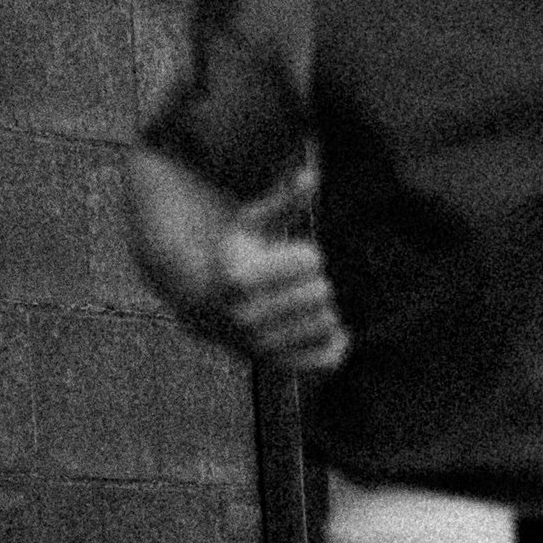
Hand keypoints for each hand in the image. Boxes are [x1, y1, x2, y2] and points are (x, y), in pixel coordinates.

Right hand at [208, 170, 349, 374]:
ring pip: (329, 322)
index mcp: (239, 279)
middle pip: (323, 292)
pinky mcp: (278, 367)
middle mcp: (245, 318)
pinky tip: (328, 329)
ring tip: (306, 303)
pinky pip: (328, 358)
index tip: (297, 257)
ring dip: (324, 309)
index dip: (307, 255)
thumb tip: (311, 174)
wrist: (205, 307)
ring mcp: (261, 347)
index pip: (310, 262)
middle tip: (304, 283)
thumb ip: (283, 203)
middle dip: (318, 282)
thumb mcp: (252, 225)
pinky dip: (336, 342)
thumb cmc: (236, 256)